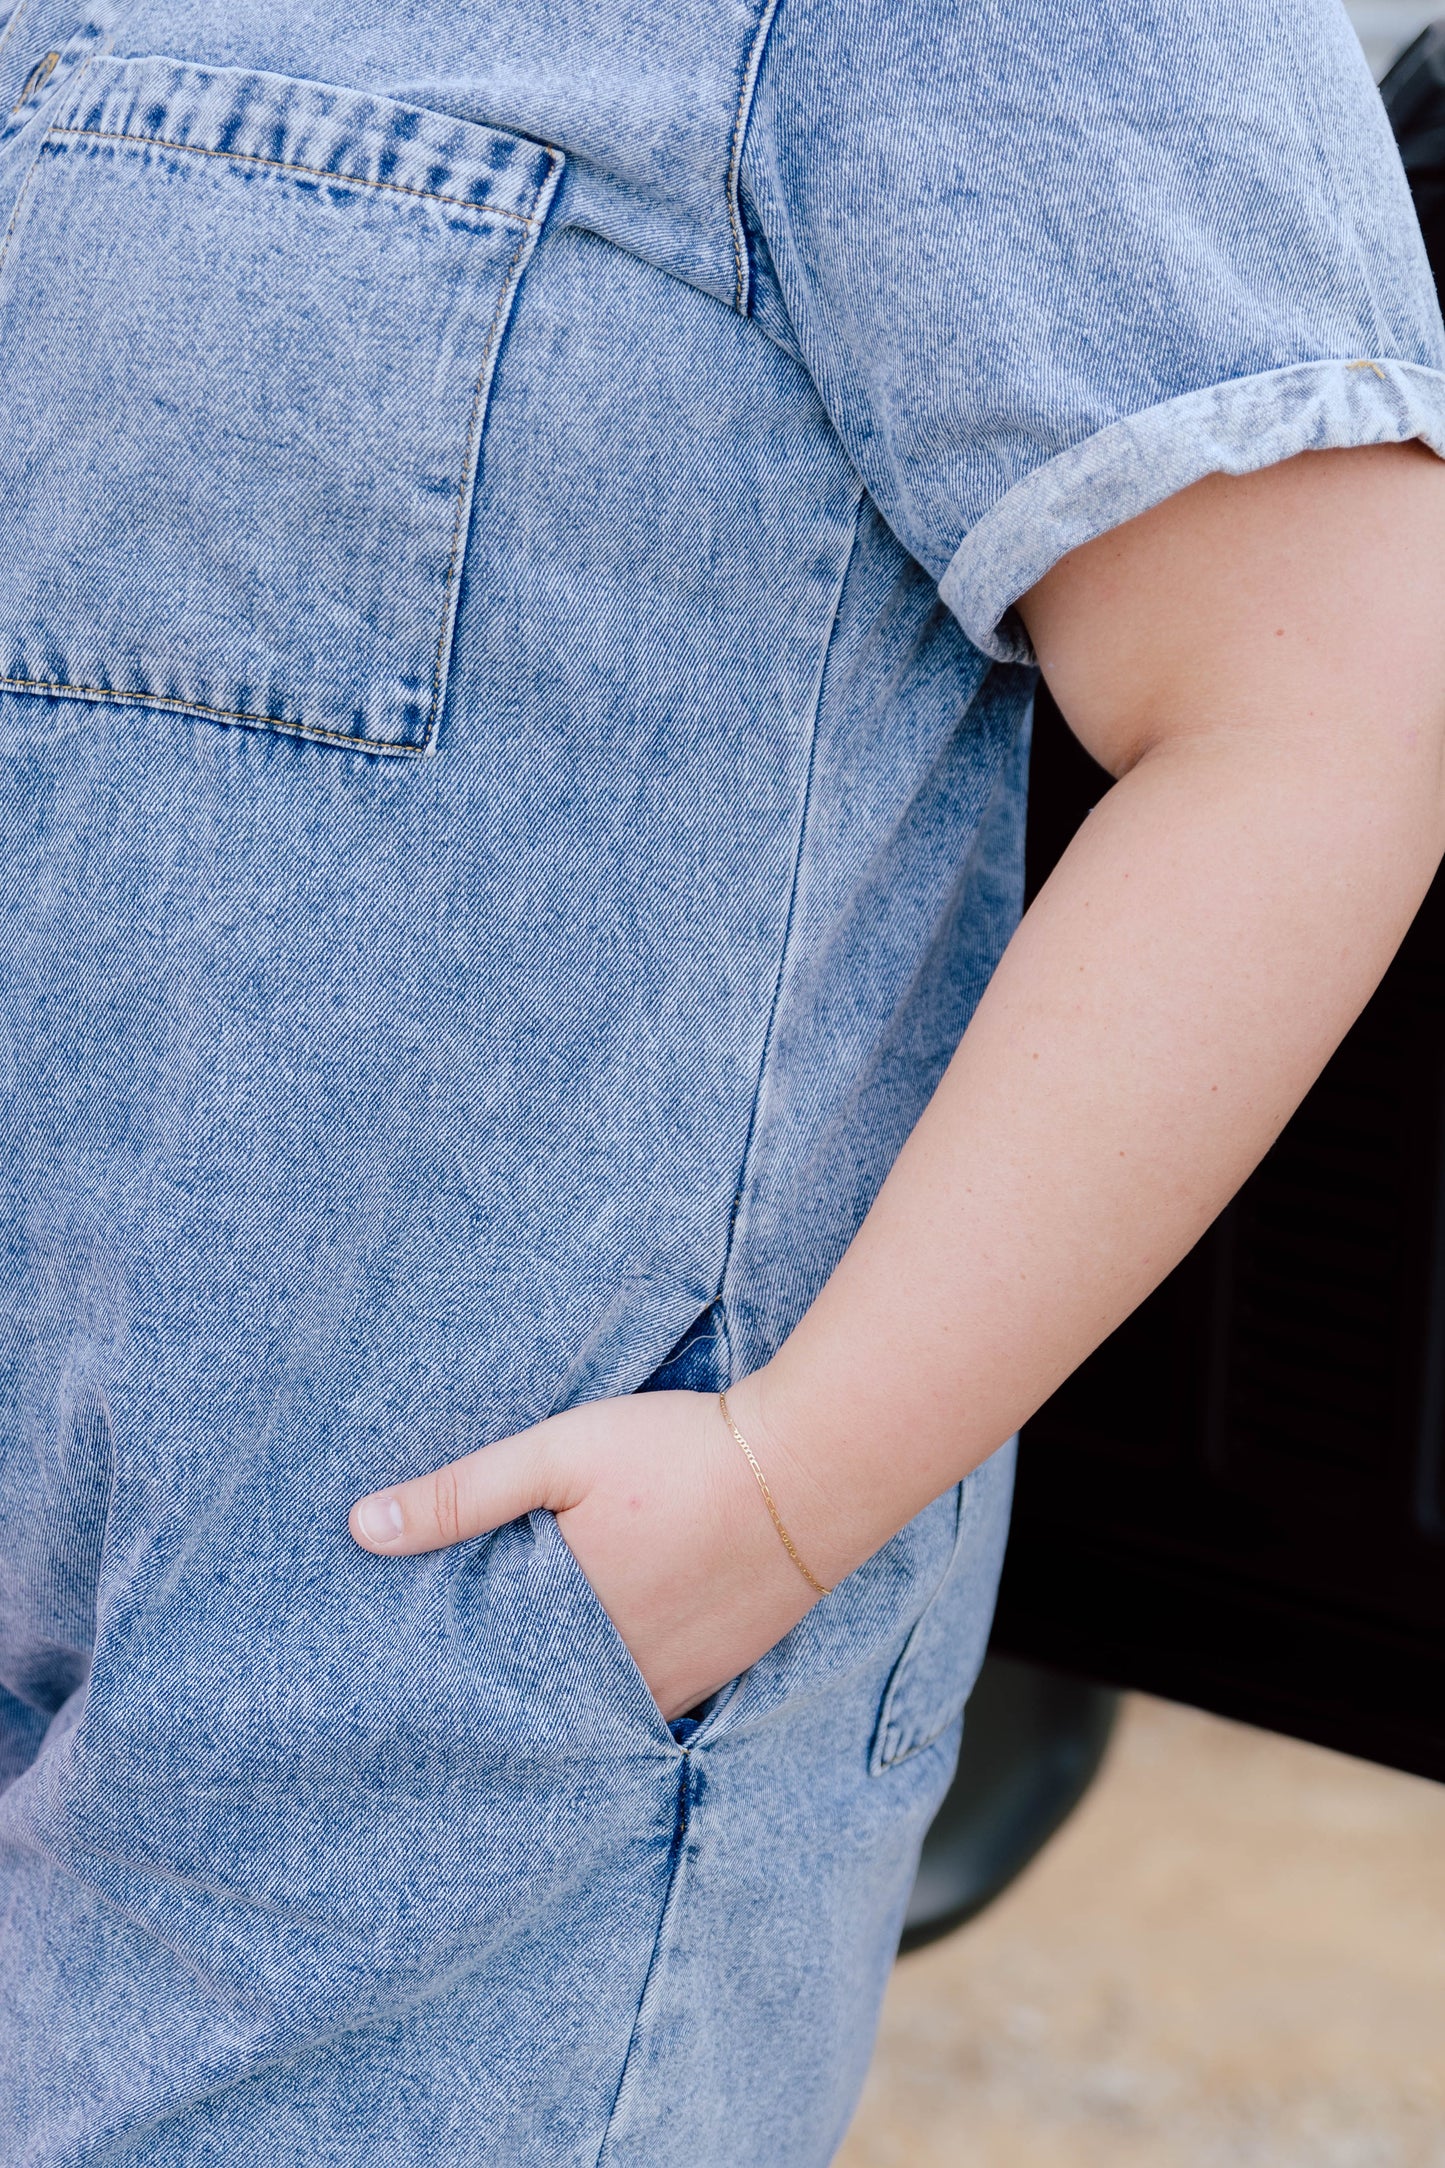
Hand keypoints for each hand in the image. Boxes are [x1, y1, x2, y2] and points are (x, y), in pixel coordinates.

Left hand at [347, 1381, 842, 1722]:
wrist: (814, 1470)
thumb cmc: (680, 1451)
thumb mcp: (560, 1450)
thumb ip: (464, 1491)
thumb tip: (362, 1528)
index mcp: (564, 1620)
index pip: (477, 1674)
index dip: (435, 1680)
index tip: (390, 1683)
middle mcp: (614, 1670)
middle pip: (531, 1707)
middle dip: (489, 1702)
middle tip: (435, 1699)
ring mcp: (672, 1682)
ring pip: (589, 1715)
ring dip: (552, 1705)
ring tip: (507, 1695)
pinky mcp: (715, 1672)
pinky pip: (646, 1709)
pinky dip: (611, 1700)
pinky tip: (592, 1678)